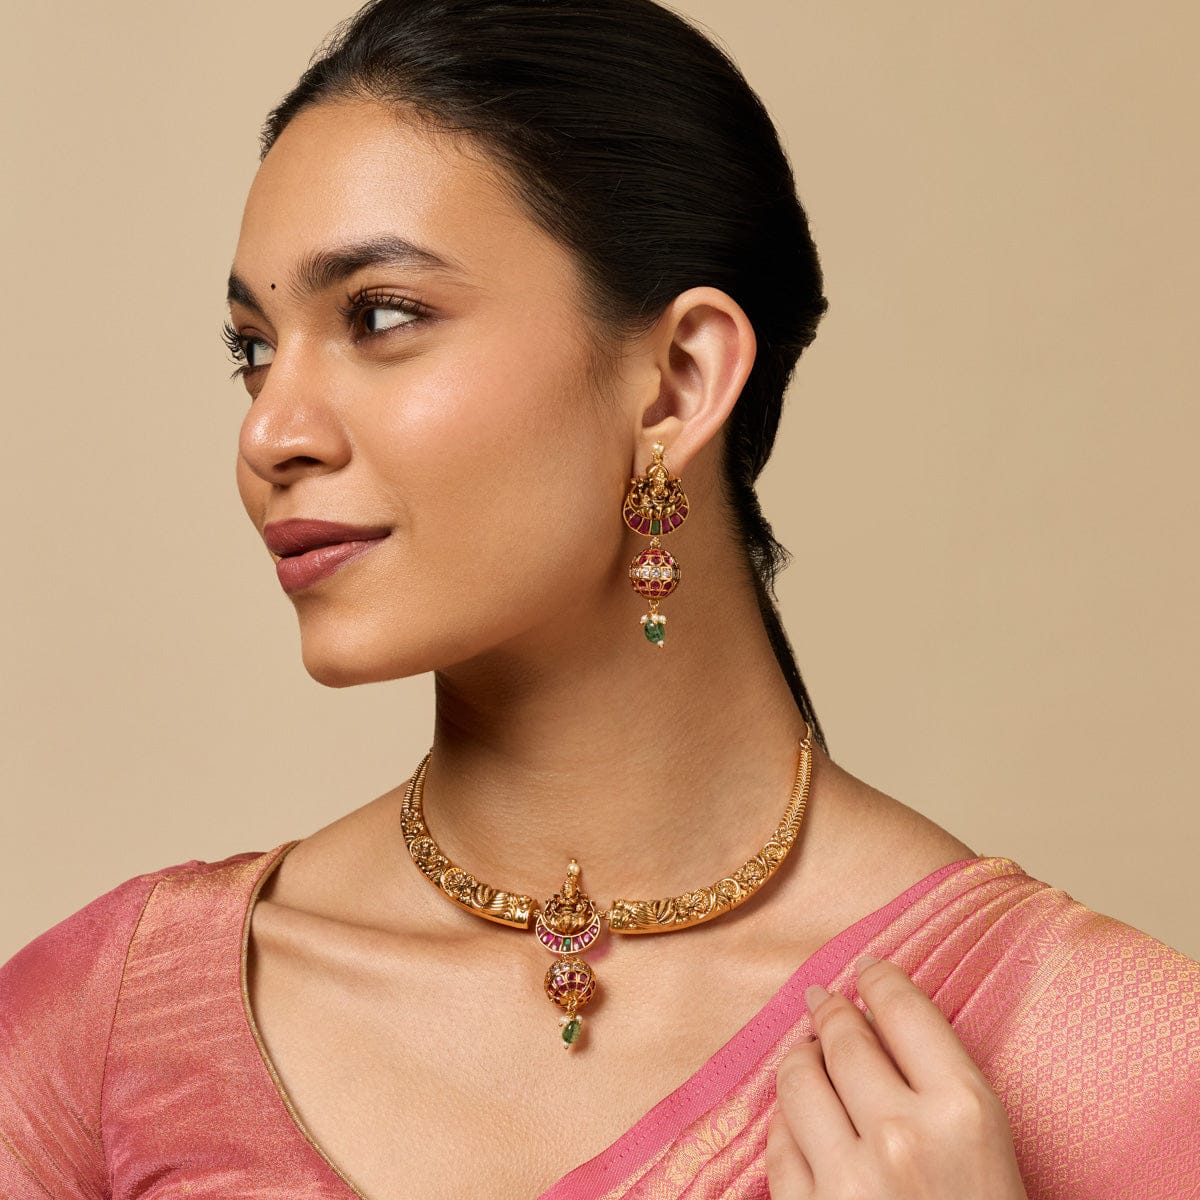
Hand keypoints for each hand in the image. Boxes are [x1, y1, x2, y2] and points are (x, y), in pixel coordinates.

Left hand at [766, 955, 1027, 1198]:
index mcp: (964, 1114)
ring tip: (806, 1056)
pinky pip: (779, 1147)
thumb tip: (887, 1034)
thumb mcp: (994, 1153)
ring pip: (799, 1082)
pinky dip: (787, 1127)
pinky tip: (797, 1123)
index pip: (905, 1011)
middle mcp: (901, 1137)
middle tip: (822, 999)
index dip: (880, 982)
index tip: (868, 969)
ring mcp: (847, 1178)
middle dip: (831, 1013)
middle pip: (844, 1039)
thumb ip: (947, 1093)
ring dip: (801, 1062)